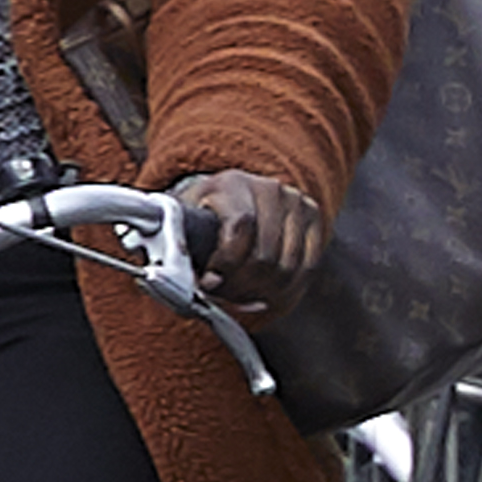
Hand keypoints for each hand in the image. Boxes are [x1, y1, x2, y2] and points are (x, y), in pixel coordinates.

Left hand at [165, 168, 326, 320]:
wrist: (234, 199)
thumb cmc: (204, 218)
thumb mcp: (183, 223)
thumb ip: (175, 245)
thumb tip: (168, 278)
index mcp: (231, 185)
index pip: (240, 226)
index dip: (227, 263)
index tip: (210, 284)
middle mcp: (269, 189)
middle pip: (266, 255)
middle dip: (242, 286)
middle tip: (225, 295)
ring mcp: (296, 203)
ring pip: (288, 267)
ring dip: (262, 293)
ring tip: (241, 296)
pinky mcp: (313, 219)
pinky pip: (307, 269)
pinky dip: (286, 292)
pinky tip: (265, 297)